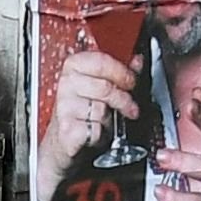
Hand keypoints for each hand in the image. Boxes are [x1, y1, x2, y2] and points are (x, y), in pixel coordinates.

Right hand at [46, 39, 146, 176]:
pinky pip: (96, 129)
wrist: (64, 139)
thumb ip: (119, 71)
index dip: (122, 72)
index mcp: (74, 65)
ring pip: (101, 110)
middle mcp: (67, 83)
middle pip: (105, 87)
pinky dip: (100, 135)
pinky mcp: (67, 128)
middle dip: (122, 100)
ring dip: (109, 120)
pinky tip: (93, 131)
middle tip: (129, 107)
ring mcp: (65, 105)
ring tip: (102, 121)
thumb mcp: (101, 85)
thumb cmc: (82, 111)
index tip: (132, 81)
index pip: (102, 61)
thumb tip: (137, 61)